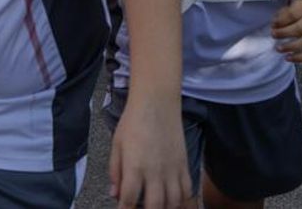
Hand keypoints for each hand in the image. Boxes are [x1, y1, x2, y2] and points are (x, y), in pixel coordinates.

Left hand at [109, 94, 190, 208]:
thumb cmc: (133, 121)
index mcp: (135, 167)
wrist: (157, 103)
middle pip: (154, 206)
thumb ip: (115, 171)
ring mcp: (172, 169)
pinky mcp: (184, 164)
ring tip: (157, 206)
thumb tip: (115, 194)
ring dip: (165, 208)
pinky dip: (182, 200)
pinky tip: (174, 200)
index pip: (129, 199)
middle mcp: (155, 172)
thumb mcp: (117, 144)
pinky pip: (187, 190)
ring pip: (174, 202)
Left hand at [272, 0, 301, 62]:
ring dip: (291, 47)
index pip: (293, 14)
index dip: (281, 20)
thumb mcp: (286, 5)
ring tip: (279, 49)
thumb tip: (275, 21)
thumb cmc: (294, 10)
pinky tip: (289, 58)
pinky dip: (300, 58)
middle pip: (300, 29)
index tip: (272, 24)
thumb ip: (280, 12)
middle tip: (273, 35)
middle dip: (285, 33)